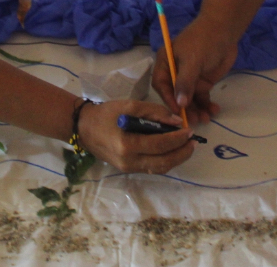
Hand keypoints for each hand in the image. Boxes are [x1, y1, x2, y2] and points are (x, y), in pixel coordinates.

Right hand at [77, 99, 195, 173]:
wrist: (83, 128)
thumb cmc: (106, 114)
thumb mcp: (129, 105)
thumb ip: (154, 112)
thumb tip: (176, 121)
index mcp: (127, 144)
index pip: (160, 145)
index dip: (177, 139)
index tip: (189, 130)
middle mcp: (128, 161)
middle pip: (163, 162)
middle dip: (182, 153)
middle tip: (193, 142)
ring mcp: (128, 168)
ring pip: (159, 169)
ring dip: (176, 159)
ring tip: (186, 147)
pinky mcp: (128, 169)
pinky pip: (152, 168)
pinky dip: (165, 161)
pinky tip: (172, 151)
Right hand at [151, 17, 235, 124]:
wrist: (226, 30)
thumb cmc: (204, 41)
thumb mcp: (192, 60)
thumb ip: (185, 82)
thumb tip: (180, 104)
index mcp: (166, 62)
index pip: (161, 85)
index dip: (168, 99)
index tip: (178, 111)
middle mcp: (175, 72)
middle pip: (175, 95)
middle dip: (184, 108)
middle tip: (193, 120)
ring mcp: (190, 78)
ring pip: (189, 99)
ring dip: (196, 110)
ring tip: (205, 119)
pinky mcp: (203, 81)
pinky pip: (202, 97)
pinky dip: (207, 105)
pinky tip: (214, 110)